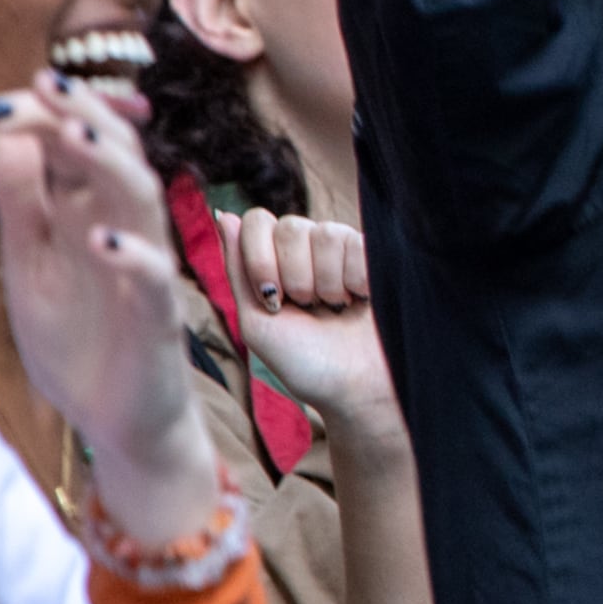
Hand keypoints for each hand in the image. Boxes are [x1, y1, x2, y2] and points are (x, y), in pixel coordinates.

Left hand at [0, 78, 203, 537]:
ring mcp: (144, 271)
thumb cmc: (78, 342)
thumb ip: (20, 202)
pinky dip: (132, 256)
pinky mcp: (158, 318)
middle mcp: (122, 230)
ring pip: (141, 200)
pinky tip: (100, 241)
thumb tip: (3, 129)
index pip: (77, 144)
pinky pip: (156, 279)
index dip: (46, 115)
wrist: (117, 422)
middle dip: (84, 113)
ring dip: (109, 164)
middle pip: (116, 154)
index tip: (2, 101)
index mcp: (88, 213)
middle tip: (51, 83)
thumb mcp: (28, 265)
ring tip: (73, 135)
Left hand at [232, 210, 402, 444]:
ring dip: (328, 281)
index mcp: (276, 264)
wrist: (358, 387)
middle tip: (310, 308)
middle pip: (290, 226)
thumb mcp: (257, 321)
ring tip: (338, 307)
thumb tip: (223, 215)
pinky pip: (358, 243)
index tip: (273, 299)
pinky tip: (363, 300)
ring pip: (326, 232)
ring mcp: (345, 252)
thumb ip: (238, 269)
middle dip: (295, 276)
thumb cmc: (306, 363)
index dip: (261, 256)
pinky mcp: (379, 256)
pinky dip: (357, 279)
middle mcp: (309, 251)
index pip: (259, 222)